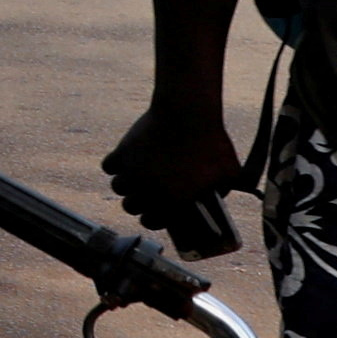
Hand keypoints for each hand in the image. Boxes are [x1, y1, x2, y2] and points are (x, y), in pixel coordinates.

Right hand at [105, 104, 246, 259]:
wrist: (188, 115)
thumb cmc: (211, 143)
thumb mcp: (228, 173)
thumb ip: (220, 191)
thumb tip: (217, 199)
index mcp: (174, 200)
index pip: (151, 222)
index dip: (153, 219)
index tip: (155, 214)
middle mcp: (148, 190)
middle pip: (130, 207)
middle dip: (138, 204)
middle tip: (146, 195)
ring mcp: (133, 171)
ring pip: (118, 187)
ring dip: (126, 185)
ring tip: (135, 178)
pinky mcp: (122, 153)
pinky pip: (109, 167)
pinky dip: (115, 166)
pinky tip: (125, 162)